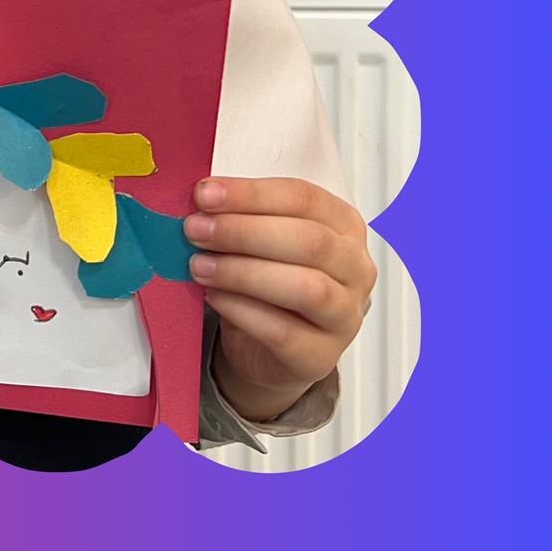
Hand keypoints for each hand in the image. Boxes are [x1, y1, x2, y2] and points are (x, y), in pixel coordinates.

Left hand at [185, 178, 375, 422]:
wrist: (270, 349)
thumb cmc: (267, 283)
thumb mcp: (261, 241)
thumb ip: (240, 217)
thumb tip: (200, 200)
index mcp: (343, 226)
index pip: (304, 198)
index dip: (251, 194)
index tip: (205, 194)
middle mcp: (355, 268)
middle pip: (309, 240)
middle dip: (244, 231)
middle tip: (195, 229)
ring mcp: (345, 315)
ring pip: (307, 288)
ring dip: (243, 272)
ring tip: (198, 265)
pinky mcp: (321, 356)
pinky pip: (284, 331)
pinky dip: (242, 310)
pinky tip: (213, 297)